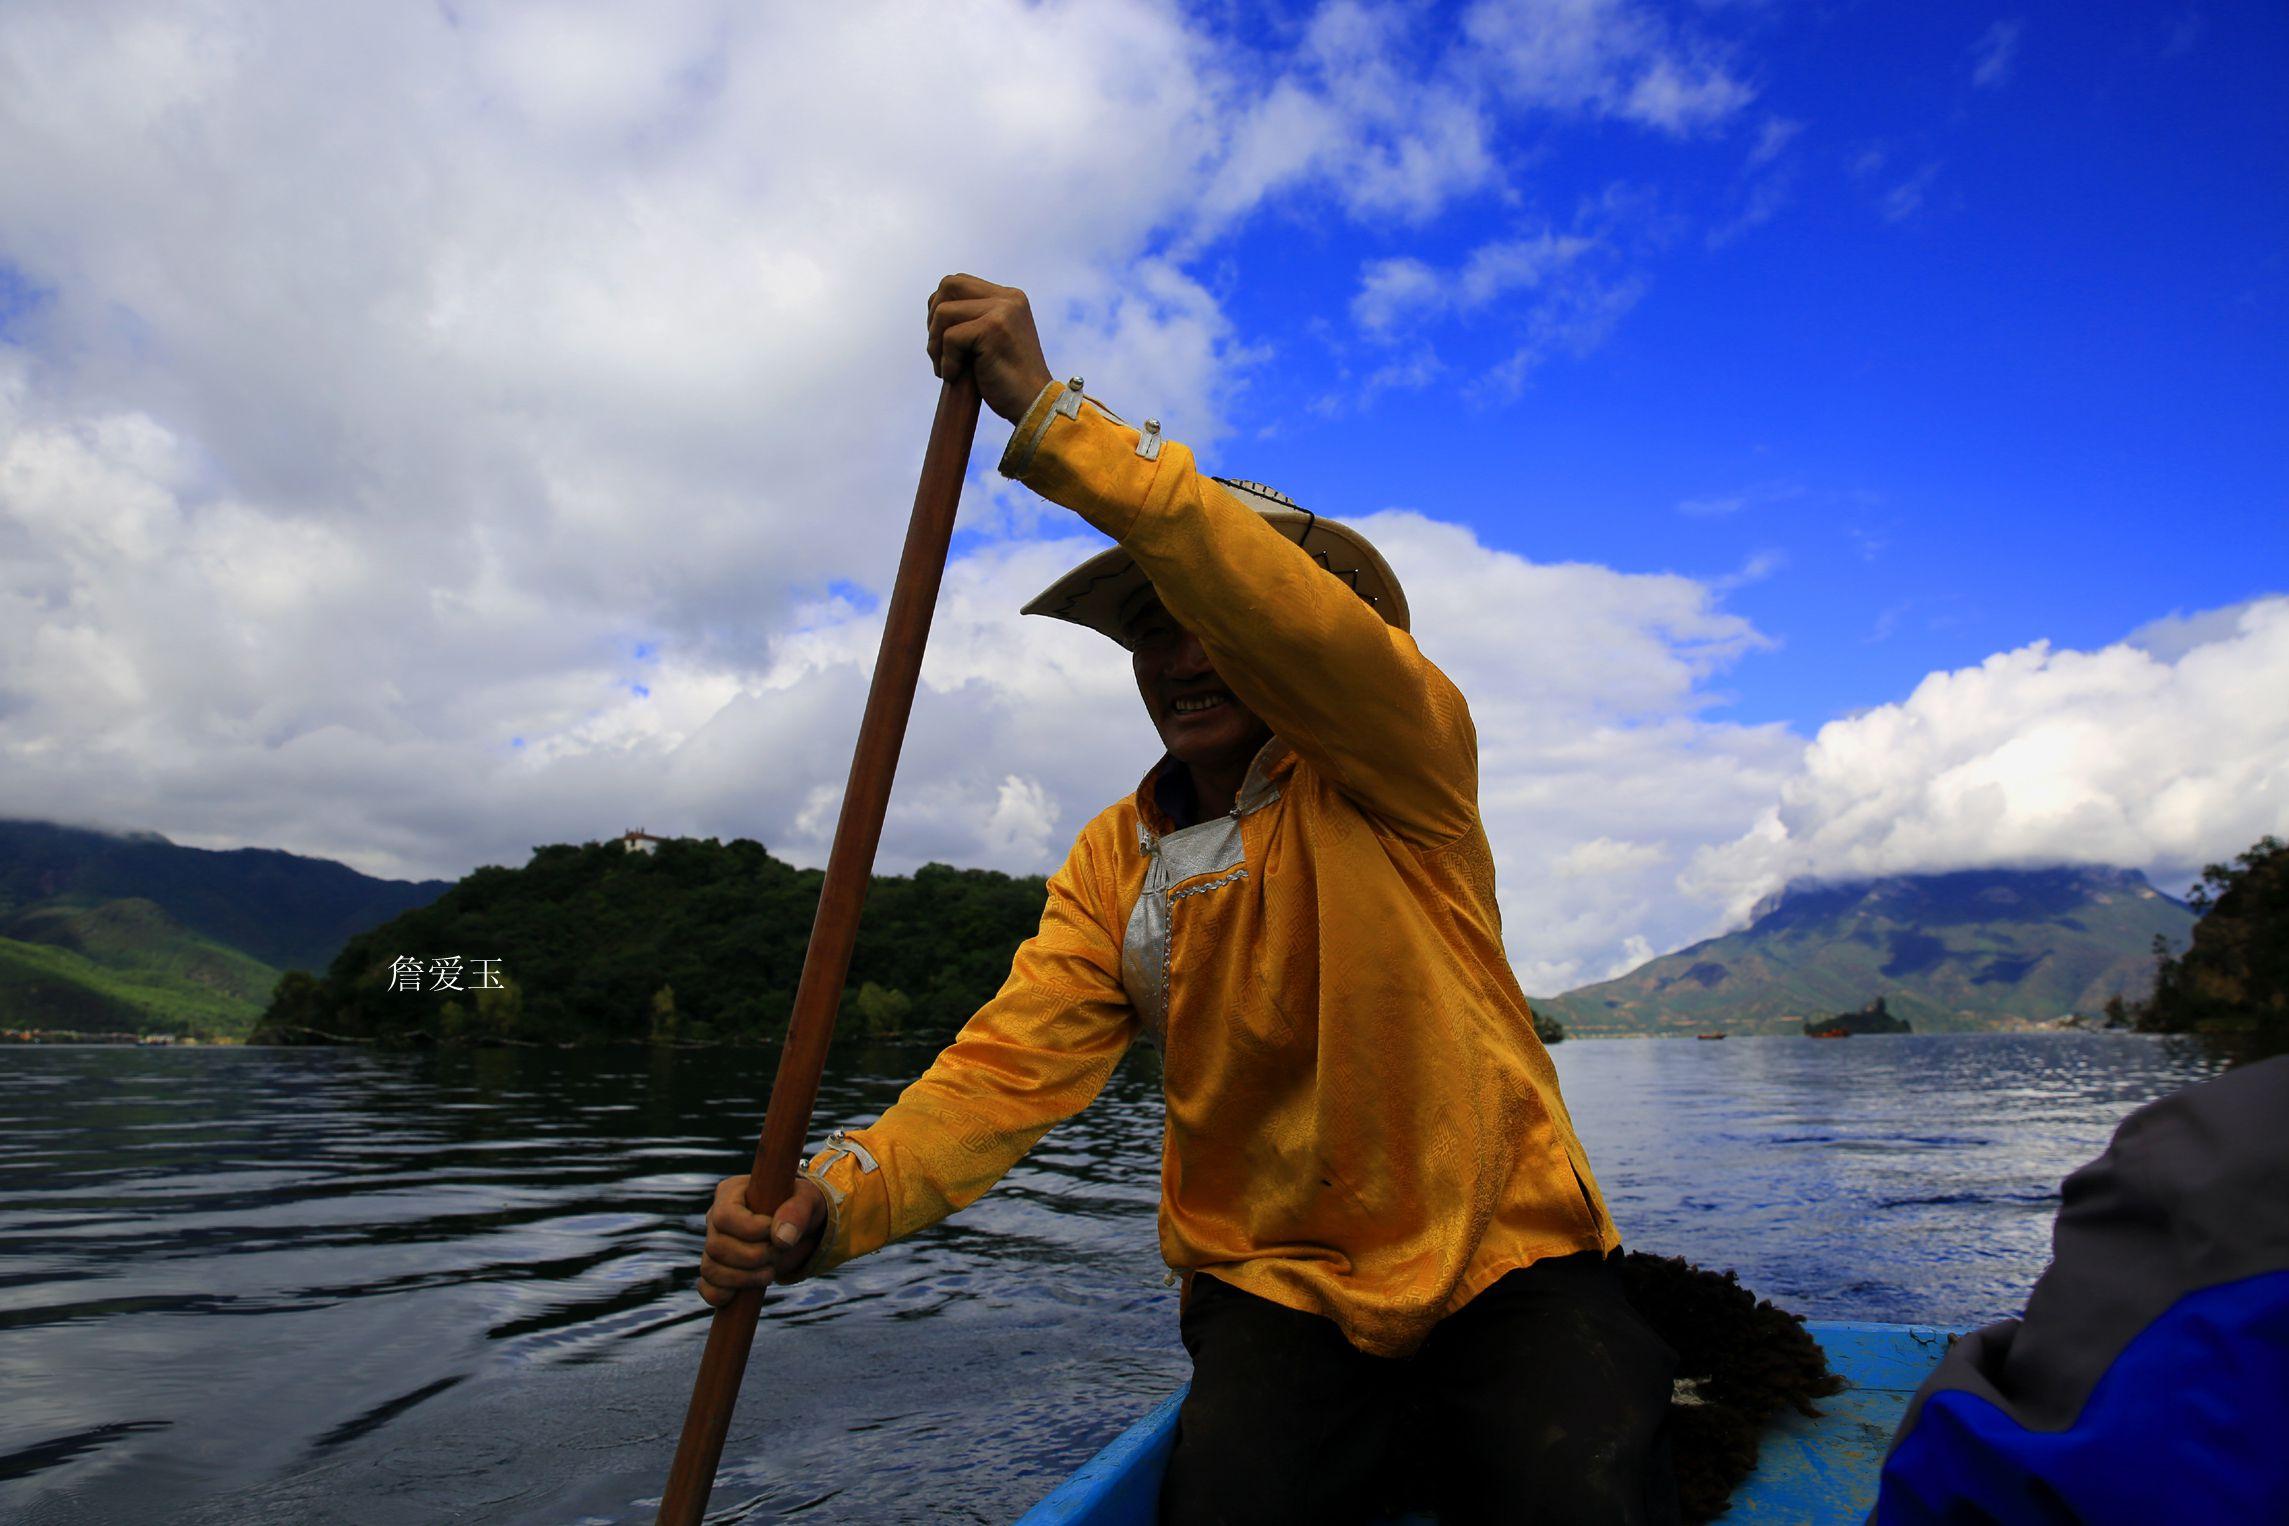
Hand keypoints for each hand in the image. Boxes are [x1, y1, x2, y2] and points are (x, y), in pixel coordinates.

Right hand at [697, 1172, 826, 1307]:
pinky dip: (723, 1295)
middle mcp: (715, 1218)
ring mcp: (712, 1245)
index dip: (751, 1230)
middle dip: (753, 1257)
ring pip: (710, 1269)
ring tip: (770, 1272)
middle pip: (716, 1246)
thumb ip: (797, 1211)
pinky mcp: (716, 1269)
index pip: (725, 1216)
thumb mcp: (807, 1200)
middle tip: (778, 1253)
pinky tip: (746, 1292)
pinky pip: (708, 1289)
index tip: (775, 1234)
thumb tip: (782, 1239)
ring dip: (744, 1278)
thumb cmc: (799, 1207)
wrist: (798, 1228)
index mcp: (731, 1193)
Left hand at [927, 273, 1055, 423]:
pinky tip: (955, 377)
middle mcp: (1008, 298)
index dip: (939, 308)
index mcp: (1009, 297)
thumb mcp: (992, 339)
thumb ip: (972, 318)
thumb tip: (934, 307)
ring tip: (946, 369)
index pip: (958, 283)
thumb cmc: (1008, 380)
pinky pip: (950, 337)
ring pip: (943, 312)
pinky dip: (946, 361)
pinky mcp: (994, 329)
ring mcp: (1002, 311)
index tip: (943, 340)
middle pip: (948, 285)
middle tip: (938, 351)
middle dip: (933, 319)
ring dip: (935, 344)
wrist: (1034, 405)